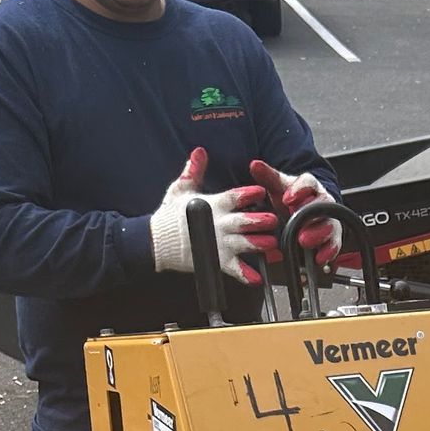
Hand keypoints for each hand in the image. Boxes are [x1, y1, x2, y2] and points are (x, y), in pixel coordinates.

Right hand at [148, 148, 279, 287]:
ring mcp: (218, 244)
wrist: (156, 241)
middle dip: (259, 220)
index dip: (247, 193)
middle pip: (243, 221)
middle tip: (273, 219)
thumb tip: (200, 151)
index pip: (233, 197)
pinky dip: (245, 275)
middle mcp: (219, 224)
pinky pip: (233, 269)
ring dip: (258, 244)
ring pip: (243, 244)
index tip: (261, 191)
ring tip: (272, 245)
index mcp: (214, 205)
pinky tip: (257, 279)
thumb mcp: (181, 188)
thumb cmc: (170, 214)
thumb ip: (194, 170)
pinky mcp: (215, 260)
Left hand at [251, 157, 341, 266]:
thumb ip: (268, 176)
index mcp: (311, 186)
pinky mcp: (332, 237)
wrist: (305, 211)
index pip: (308, 183)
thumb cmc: (292, 198)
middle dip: (311, 216)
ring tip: (304, 241)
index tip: (287, 199)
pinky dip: (328, 251)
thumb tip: (254, 164)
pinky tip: (318, 258)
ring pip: (329, 225)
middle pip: (322, 206)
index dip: (299, 190)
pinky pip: (334, 244)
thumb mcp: (279, 187)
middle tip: (298, 227)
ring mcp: (329, 219)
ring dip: (318, 235)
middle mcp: (323, 202)